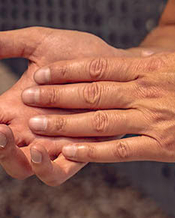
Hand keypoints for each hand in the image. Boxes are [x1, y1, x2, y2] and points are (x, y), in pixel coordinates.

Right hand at [0, 26, 122, 184]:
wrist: (120, 62)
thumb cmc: (80, 52)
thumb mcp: (40, 44)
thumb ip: (9, 44)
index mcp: (14, 109)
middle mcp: (31, 130)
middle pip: (3, 153)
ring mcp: (54, 143)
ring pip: (24, 167)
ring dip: (12, 158)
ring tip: (6, 135)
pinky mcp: (80, 151)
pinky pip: (58, 173)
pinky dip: (44, 169)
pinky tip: (39, 150)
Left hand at [21, 47, 174, 164]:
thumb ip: (162, 63)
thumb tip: (142, 59)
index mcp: (154, 69)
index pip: (102, 67)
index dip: (69, 70)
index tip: (44, 71)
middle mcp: (149, 92)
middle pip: (93, 93)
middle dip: (56, 95)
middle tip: (28, 95)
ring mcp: (156, 120)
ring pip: (101, 121)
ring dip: (65, 122)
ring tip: (36, 123)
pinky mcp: (166, 146)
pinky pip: (121, 149)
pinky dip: (92, 151)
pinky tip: (69, 150)